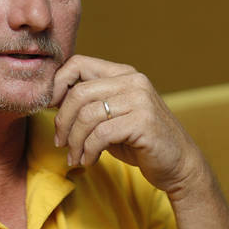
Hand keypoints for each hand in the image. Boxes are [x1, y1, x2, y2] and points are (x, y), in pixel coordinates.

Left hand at [51, 55, 204, 197]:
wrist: (179, 165)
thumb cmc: (140, 141)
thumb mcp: (112, 116)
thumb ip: (90, 104)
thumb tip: (51, 99)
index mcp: (123, 73)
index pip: (78, 63)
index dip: (57, 84)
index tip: (50, 109)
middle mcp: (133, 81)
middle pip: (79, 92)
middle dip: (63, 121)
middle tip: (60, 142)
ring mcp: (140, 99)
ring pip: (87, 115)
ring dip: (74, 141)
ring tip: (75, 156)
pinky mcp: (143, 122)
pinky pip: (101, 134)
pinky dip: (88, 151)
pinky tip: (89, 161)